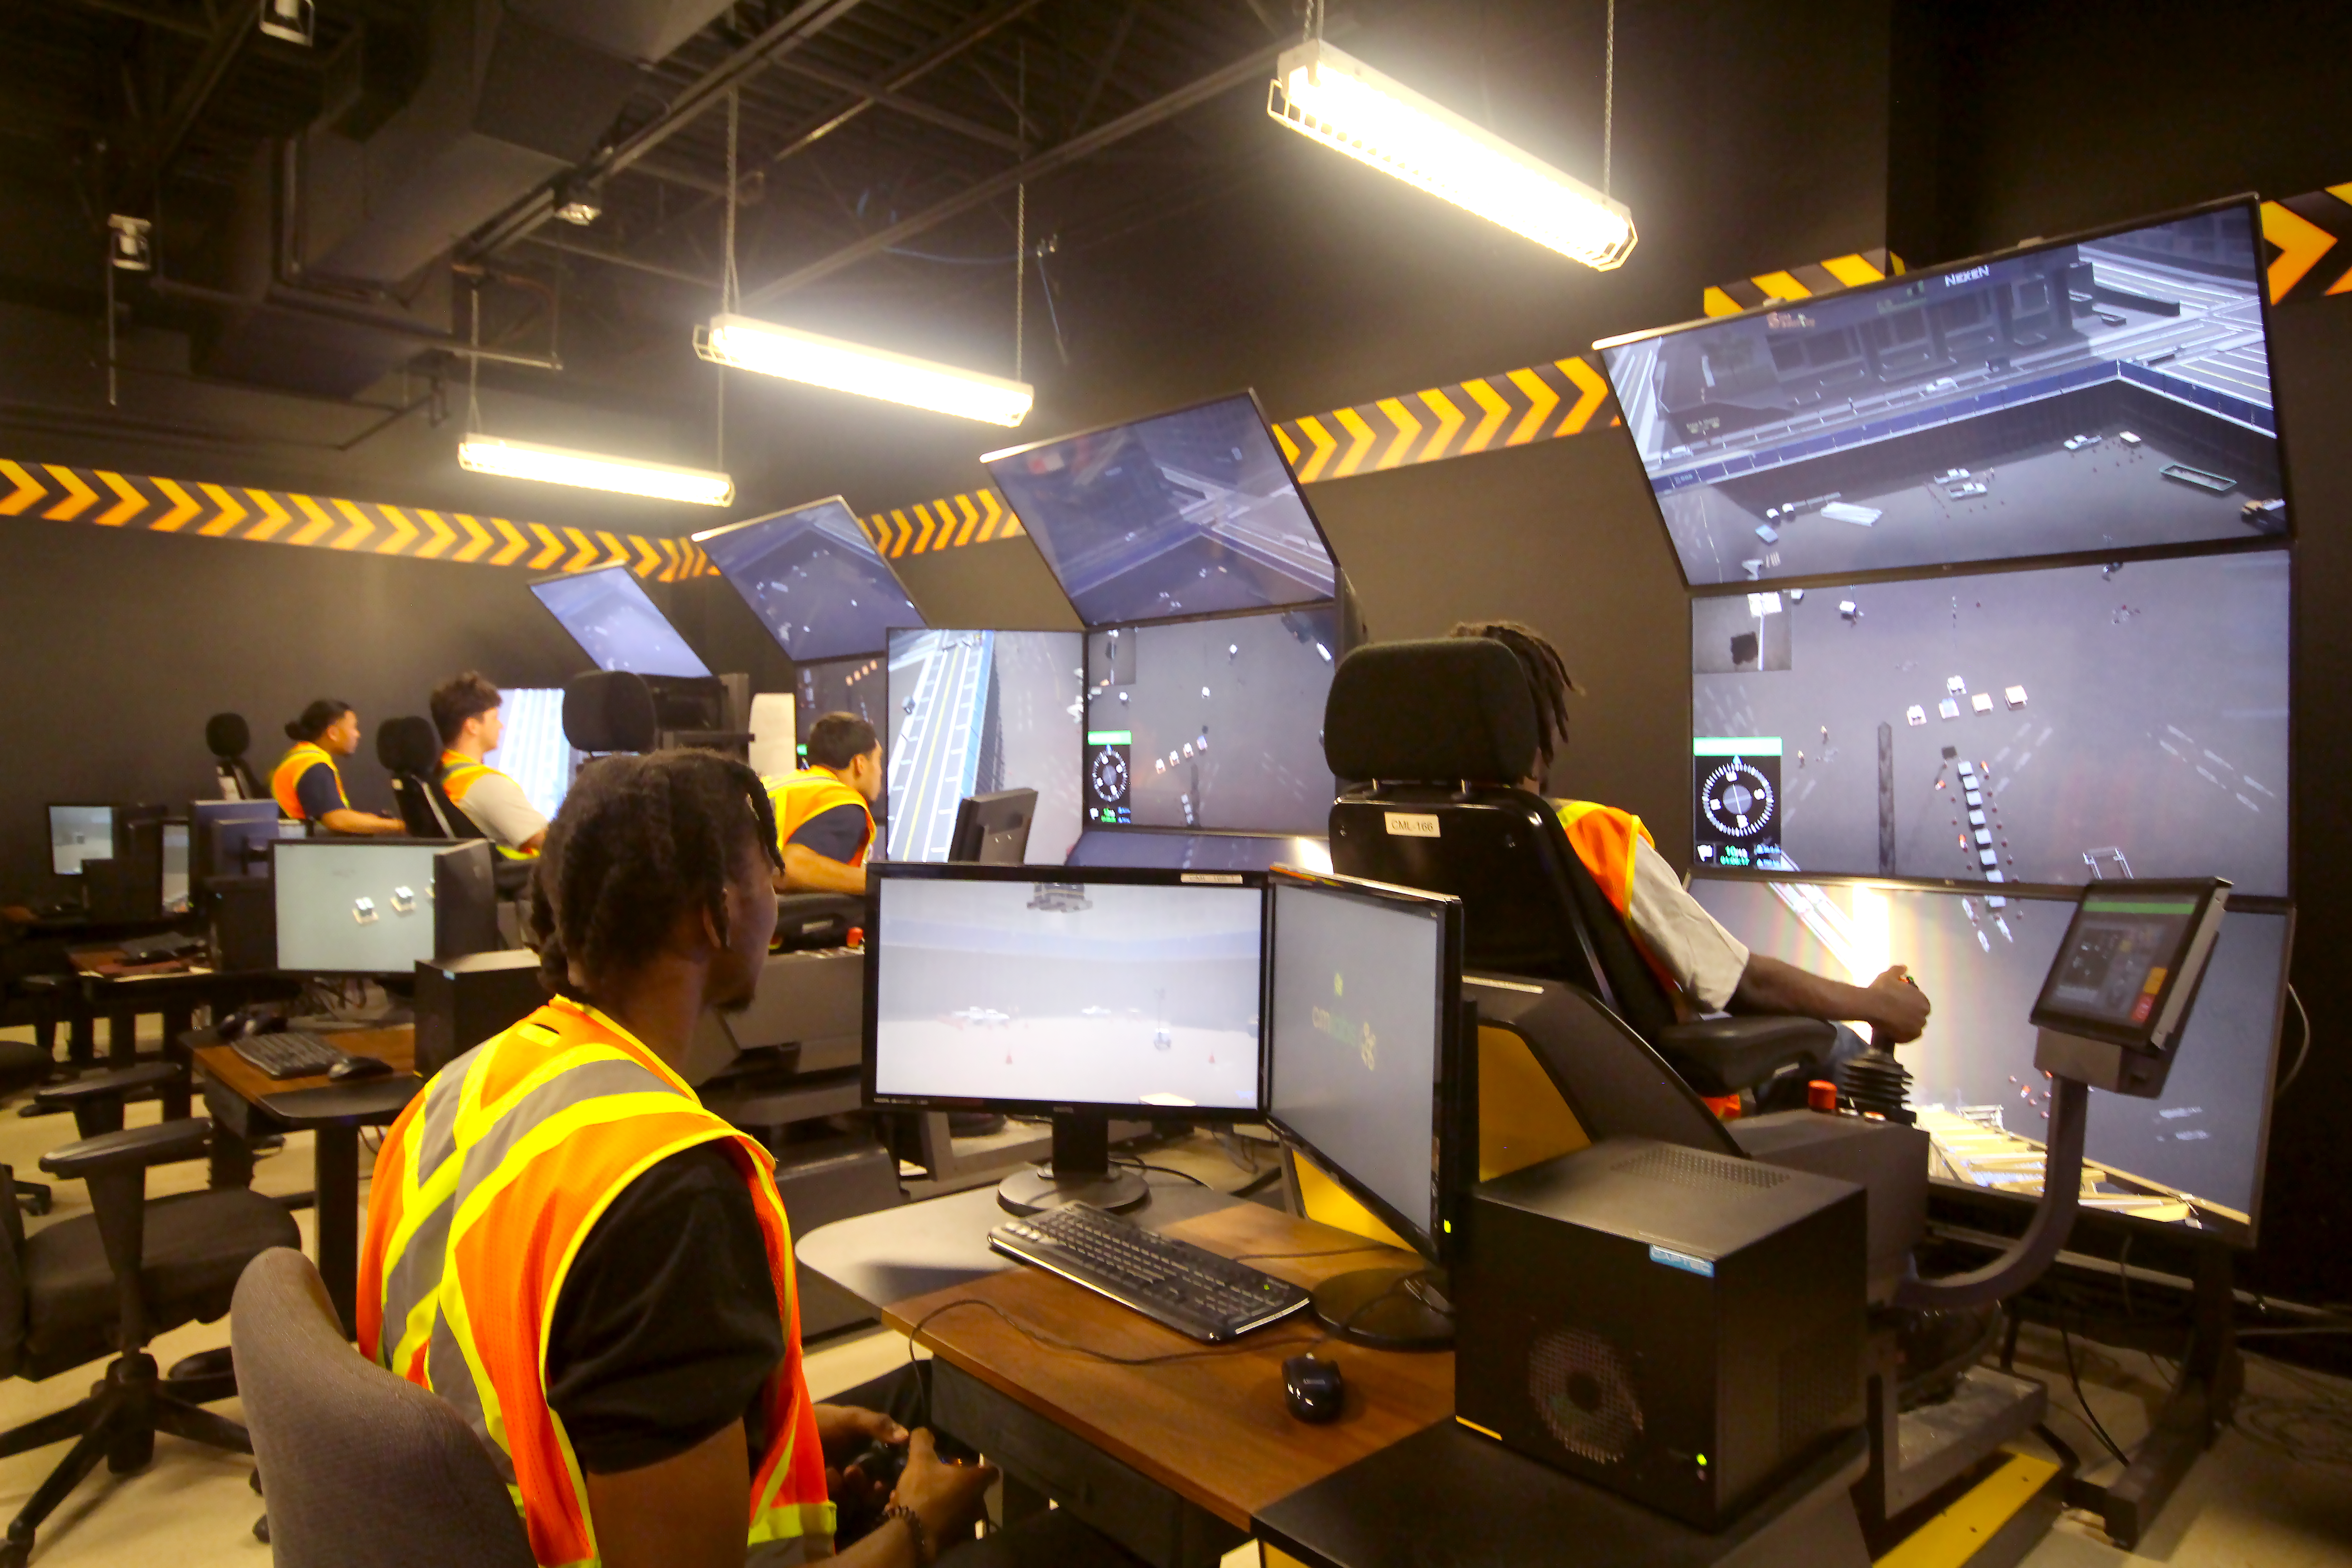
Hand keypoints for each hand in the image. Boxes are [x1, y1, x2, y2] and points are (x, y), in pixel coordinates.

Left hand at [816, 1405, 906, 1515]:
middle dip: (877, 1487)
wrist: (789, 1432)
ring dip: (858, 1487)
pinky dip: (838, 1490)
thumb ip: (878, 1424)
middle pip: (879, 1486)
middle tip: (875, 1484)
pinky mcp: (830, 1493)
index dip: (897, 1473)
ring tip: (843, 1473)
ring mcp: (846, 1482)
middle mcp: (864, 1467)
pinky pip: (841, 1499)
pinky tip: (829, 1476)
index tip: (897, 1476)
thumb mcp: (852, 1418)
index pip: (893, 1466)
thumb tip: (906, 1436)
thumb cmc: (825, 1421)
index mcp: (874, 1449)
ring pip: (861, 1494)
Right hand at [892, 1429, 996, 1547]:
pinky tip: (920, 1512)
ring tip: (925, 1495)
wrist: (911, 1536)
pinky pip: (948, 1522)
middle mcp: (977, 1503)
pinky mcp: (955, 1539)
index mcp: (975, 1482)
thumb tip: (925, 1430)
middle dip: (959, 1482)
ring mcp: (968, 1523)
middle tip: (941, 1475)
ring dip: (946, 1499)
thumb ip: (923, 1441)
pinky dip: (938, 1515)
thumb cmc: (922, 1492)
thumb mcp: (919, 1460)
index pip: (991, 1470)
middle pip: (973, 1488)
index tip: (971, 1461)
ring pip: (959, 1505)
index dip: (983, 1464)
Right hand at [1867, 966, 1930, 1044]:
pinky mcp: (1908, 1036)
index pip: (1923, 1005)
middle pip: (1920, 1017)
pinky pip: (1909, 1038)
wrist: (1872, 1005)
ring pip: (1915, 1028)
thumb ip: (1898, 971)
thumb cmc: (1882, 989)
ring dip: (1908, 1027)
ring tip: (1895, 1025)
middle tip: (1898, 1015)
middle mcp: (1923, 1014)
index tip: (1903, 1005)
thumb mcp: (1889, 976)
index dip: (1913, 1006)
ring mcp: (1916, 1026)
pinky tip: (1895, 1034)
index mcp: (1922, 1000)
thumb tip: (1904, 967)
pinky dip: (1904, 1037)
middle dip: (1911, 1016)